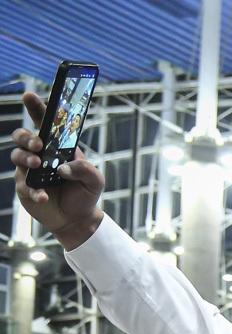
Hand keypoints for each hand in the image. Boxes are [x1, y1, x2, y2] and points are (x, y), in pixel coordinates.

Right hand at [9, 91, 105, 249]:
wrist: (78, 219)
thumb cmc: (85, 194)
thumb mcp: (95, 180)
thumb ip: (86, 169)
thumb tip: (64, 167)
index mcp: (56, 147)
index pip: (43, 123)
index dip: (35, 107)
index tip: (29, 95)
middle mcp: (39, 155)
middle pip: (22, 136)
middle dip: (26, 136)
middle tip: (38, 144)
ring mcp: (29, 170)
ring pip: (17, 156)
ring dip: (25, 158)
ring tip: (38, 165)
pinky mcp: (25, 188)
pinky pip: (23, 185)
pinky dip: (33, 191)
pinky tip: (44, 197)